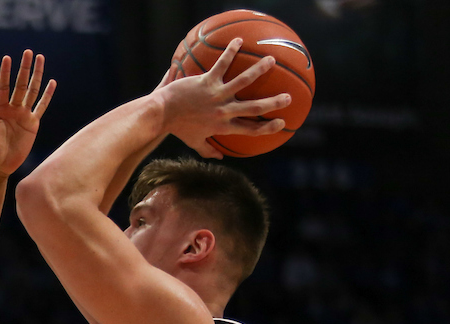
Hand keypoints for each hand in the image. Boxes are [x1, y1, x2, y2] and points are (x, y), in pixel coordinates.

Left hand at [0, 51, 56, 175]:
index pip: (4, 86)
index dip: (5, 72)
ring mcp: (24, 114)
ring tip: (40, 59)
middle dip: (24, 68)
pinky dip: (47, 95)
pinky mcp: (33, 124)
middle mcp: (12, 108)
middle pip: (20, 84)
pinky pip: (42, 106)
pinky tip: (52, 82)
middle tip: (28, 52)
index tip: (7, 57)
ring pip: (32, 91)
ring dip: (37, 76)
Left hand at [156, 38, 290, 158]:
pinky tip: (239, 41)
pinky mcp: (206, 81)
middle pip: (253, 107)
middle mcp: (223, 111)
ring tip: (271, 61)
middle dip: (273, 103)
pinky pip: (222, 64)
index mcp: (222, 126)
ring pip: (243, 81)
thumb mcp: (194, 141)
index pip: (249, 129)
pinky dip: (230, 52)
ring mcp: (216, 95)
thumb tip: (219, 157)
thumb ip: (208, 150)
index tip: (281, 123)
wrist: (161, 114)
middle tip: (288, 97)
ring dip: (259, 70)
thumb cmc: (177, 128)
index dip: (267, 128)